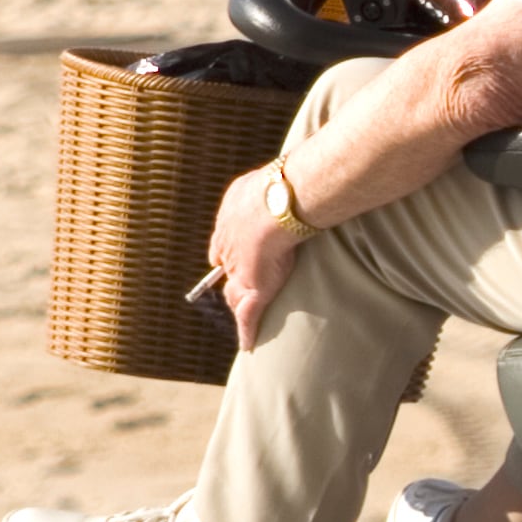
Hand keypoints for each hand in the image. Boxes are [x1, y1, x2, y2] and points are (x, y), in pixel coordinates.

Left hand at [206, 166, 302, 351]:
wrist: (278, 204)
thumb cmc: (281, 185)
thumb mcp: (273, 177)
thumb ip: (275, 184)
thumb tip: (297, 176)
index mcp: (230, 215)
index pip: (224, 240)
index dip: (229, 250)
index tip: (229, 255)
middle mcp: (229, 244)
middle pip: (228, 269)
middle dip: (231, 279)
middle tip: (235, 288)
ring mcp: (241, 268)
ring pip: (236, 295)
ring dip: (239, 307)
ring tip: (244, 319)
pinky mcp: (254, 290)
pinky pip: (249, 316)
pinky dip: (247, 331)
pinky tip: (248, 344)